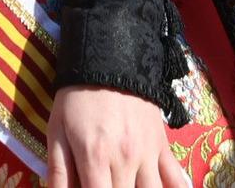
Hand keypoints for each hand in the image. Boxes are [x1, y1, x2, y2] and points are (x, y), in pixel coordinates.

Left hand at [46, 85, 184, 187]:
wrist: (110, 59)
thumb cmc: (76, 98)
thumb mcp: (56, 132)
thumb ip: (58, 172)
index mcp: (95, 159)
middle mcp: (125, 161)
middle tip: (107, 185)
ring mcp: (148, 155)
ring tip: (127, 187)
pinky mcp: (163, 147)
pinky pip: (177, 179)